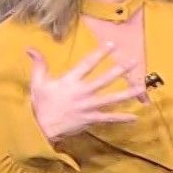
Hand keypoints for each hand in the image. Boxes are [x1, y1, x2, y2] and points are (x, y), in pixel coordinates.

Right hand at [27, 44, 141, 142]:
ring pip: (111, 99)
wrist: (40, 127)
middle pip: (104, 80)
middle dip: (120, 71)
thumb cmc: (41, 104)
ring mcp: (88, 107)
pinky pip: (109, 118)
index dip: (100, 54)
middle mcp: (82, 93)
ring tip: (141, 87)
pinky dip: (122, 118)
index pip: (87, 64)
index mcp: (70, 82)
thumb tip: (30, 47)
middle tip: (133, 62)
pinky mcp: (91, 119)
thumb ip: (39, 64)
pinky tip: (135, 117)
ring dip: (127, 93)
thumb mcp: (37, 82)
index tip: (112, 44)